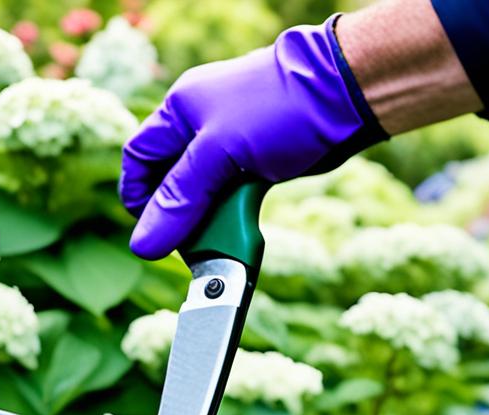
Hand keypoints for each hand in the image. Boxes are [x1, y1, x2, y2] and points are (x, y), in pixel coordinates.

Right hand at [120, 18, 382, 258]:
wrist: (350, 95)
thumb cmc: (281, 109)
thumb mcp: (218, 154)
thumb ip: (179, 200)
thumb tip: (143, 245)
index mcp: (180, 109)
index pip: (139, 157)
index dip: (138, 195)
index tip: (150, 228)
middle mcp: (199, 123)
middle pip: (169, 179)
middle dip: (177, 212)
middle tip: (187, 240)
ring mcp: (229, 141)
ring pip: (201, 191)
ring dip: (207, 216)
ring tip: (219, 234)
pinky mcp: (255, 159)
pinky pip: (229, 192)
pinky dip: (231, 211)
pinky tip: (240, 223)